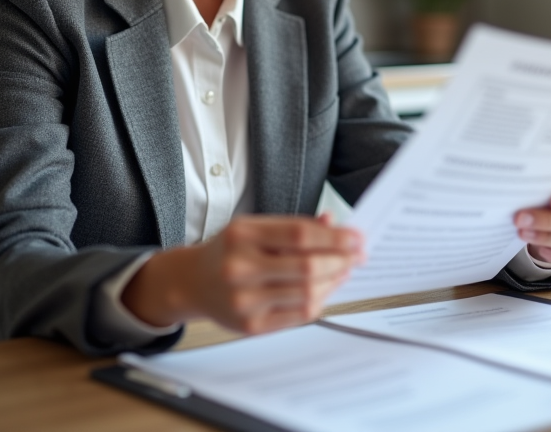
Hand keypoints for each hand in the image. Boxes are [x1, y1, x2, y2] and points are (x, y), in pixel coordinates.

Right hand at [122, 214, 363, 334]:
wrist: (192, 282)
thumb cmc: (230, 250)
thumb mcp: (255, 228)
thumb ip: (295, 226)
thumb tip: (334, 224)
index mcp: (241, 235)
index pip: (300, 235)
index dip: (335, 237)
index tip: (357, 237)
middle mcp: (239, 268)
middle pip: (307, 267)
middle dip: (341, 260)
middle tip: (359, 255)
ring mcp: (244, 300)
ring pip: (307, 294)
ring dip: (334, 281)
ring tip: (345, 269)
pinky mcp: (250, 326)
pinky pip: (299, 315)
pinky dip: (320, 299)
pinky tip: (326, 287)